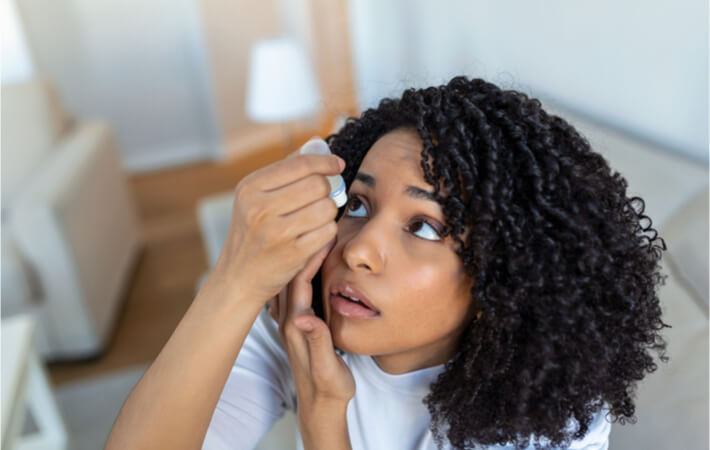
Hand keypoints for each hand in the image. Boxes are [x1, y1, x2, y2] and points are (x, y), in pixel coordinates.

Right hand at [211, 142, 344, 304]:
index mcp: (250, 187)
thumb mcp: (257, 197)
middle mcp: (260, 208)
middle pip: (317, 185)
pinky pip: (328, 231)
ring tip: (317, 217)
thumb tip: (318, 143)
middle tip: (322, 197)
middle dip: (326, 190)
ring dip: (328, 211)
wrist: (238, 277)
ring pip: (326, 208)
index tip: (337, 164)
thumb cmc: (253, 232)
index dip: (326, 161)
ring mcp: (276, 232)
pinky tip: (316, 234)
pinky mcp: (292, 254)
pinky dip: (327, 231)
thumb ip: (287, 169)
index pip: (300, 164)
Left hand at [268, 237, 355, 408]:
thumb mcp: (326, 367)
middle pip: (291, 275)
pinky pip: (296, 290)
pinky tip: (308, 263)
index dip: (310, 256)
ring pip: (291, 281)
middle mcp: (290, 320)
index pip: (300, 282)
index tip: (323, 233)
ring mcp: (292, 322)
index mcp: (297, 326)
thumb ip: (317, 342)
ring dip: (301, 257)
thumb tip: (306, 319)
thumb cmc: (328, 387)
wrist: (320, 406)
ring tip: (310, 236)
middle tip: (315, 225)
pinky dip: (302, 272)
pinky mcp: (297, 325)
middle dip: (303, 247)